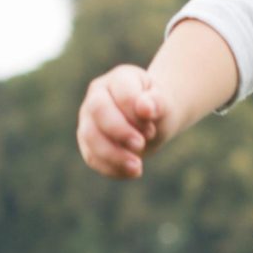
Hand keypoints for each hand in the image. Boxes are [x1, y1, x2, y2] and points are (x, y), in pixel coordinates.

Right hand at [76, 64, 165, 178]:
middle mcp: (97, 95)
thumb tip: (144, 108)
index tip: (151, 128)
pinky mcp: (88, 141)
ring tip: (137, 167)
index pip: (121, 92)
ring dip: (113, 154)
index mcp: (119, 79)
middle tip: (141, 145)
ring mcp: (88, 118)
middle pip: (98, 110)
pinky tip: (132, 172)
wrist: (152, 120)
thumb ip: (157, 102)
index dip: (135, 113)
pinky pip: (92, 157)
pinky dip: (111, 168)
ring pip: (90, 136)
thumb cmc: (157, 107)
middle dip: (119, 131)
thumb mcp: (165, 102)